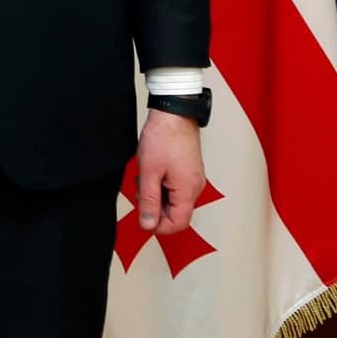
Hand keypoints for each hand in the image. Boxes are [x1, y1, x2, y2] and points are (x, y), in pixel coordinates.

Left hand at [135, 110, 205, 234]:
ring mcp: (193, 178)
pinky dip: (161, 184)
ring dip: (156, 194)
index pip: (178, 223)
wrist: (174, 112)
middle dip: (155, 206)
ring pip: (174, 200)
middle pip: (176, 213)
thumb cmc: (164, 137)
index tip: (143, 215)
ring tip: (145, 176)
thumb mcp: (149, 172)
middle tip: (141, 190)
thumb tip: (148, 224)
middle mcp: (195, 187)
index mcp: (188, 190)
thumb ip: (149, 201)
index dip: (158, 225)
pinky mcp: (189, 170)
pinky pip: (175, 187)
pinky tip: (152, 171)